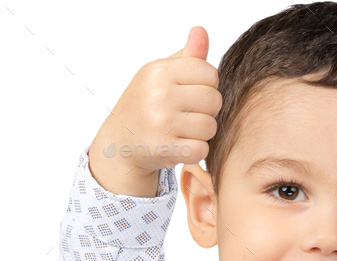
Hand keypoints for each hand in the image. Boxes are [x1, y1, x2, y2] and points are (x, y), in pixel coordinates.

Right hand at [88, 26, 220, 193]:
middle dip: (207, 110)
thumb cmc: (147, 103)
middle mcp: (160, 95)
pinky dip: (196, 151)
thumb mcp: (162, 74)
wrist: (120, 141)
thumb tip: (201, 32)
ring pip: (210, 127)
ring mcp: (162, 123)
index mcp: (160, 71)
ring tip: (185, 130)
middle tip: (190, 114)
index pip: (210, 74)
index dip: (207, 86)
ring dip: (203, 132)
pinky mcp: (165, 150)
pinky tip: (183, 145)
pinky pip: (201, 150)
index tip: (192, 93)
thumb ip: (187, 56)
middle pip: (214, 100)